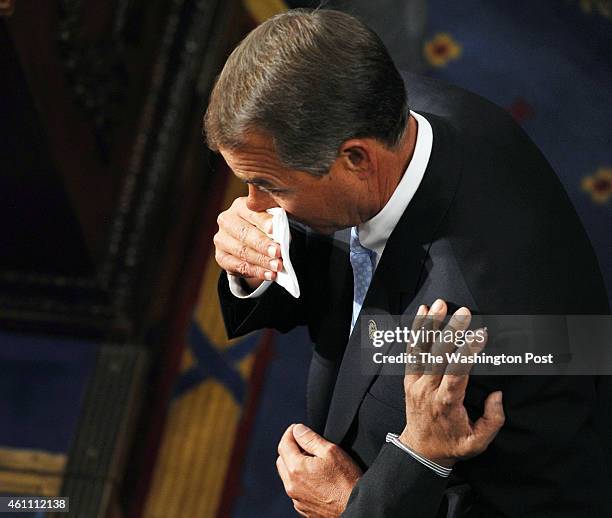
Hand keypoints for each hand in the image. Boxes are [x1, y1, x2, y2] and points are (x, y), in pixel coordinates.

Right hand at [214, 196, 282, 288]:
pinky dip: (256, 272)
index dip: (264, 221)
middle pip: (245, 233)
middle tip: (278, 252)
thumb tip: (285, 235)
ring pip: (242, 251)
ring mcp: (221, 239)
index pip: (253, 213)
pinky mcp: (220, 257)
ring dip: (262, 261)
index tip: (275, 229)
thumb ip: (277, 223)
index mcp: (241, 206)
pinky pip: (239, 266)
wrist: (252, 241)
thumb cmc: (266, 226)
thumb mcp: (272, 219)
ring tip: (277, 266)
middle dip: (263, 245)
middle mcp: (227, 220)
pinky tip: (269, 275)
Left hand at [276, 424, 361, 516]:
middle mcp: (292, 485)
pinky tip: (314, 476)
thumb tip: (297, 430)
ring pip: (287, 475)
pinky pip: (295, 489)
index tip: (297, 428)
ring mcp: (296, 499)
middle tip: (304, 442)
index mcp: (296, 469)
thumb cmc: (347, 481)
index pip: (284, 444)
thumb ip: (310, 438)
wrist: (356, 507)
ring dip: (294, 464)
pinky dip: (299, 479)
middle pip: (282, 460)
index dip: (290, 432)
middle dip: (290, 448)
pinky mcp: (303, 507)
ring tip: (311, 459)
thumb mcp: (331, 451)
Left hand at [399, 299, 504, 466]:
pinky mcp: (408, 378)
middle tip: (464, 312)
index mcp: (446, 403)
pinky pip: (411, 351)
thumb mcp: (478, 442)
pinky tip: (423, 313)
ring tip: (440, 304)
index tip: (480, 334)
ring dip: (431, 324)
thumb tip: (497, 395)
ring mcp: (415, 382)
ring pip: (421, 349)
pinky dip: (416, 331)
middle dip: (452, 331)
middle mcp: (428, 389)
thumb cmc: (452, 444)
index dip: (467, 351)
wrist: (420, 450)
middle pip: (438, 355)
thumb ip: (493, 420)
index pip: (457, 372)